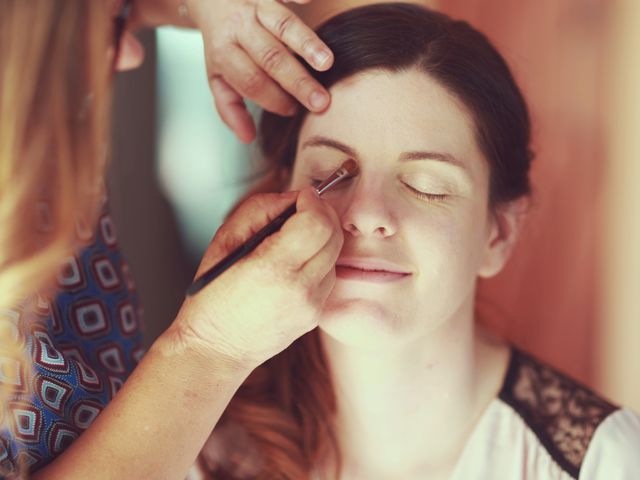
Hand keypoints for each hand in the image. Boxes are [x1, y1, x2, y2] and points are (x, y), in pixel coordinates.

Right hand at [173, 188, 342, 369]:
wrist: (216, 349)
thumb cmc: (212, 295)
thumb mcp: (225, 242)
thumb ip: (260, 210)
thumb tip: (292, 198)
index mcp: (272, 268)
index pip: (316, 222)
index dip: (312, 201)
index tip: (303, 195)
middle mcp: (299, 289)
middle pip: (333, 236)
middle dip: (323, 214)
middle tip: (305, 208)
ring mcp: (311, 306)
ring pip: (335, 256)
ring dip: (322, 238)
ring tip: (296, 237)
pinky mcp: (315, 316)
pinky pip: (329, 277)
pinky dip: (319, 261)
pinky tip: (296, 262)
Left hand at [185, 0, 333, 142]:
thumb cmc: (222, 44)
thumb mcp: (218, 78)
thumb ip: (230, 109)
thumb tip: (247, 138)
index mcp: (224, 53)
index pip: (251, 80)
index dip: (273, 98)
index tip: (294, 110)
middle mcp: (239, 28)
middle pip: (269, 57)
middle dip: (297, 82)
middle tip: (320, 102)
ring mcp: (255, 5)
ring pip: (281, 25)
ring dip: (306, 45)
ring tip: (327, 63)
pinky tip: (309, 1)